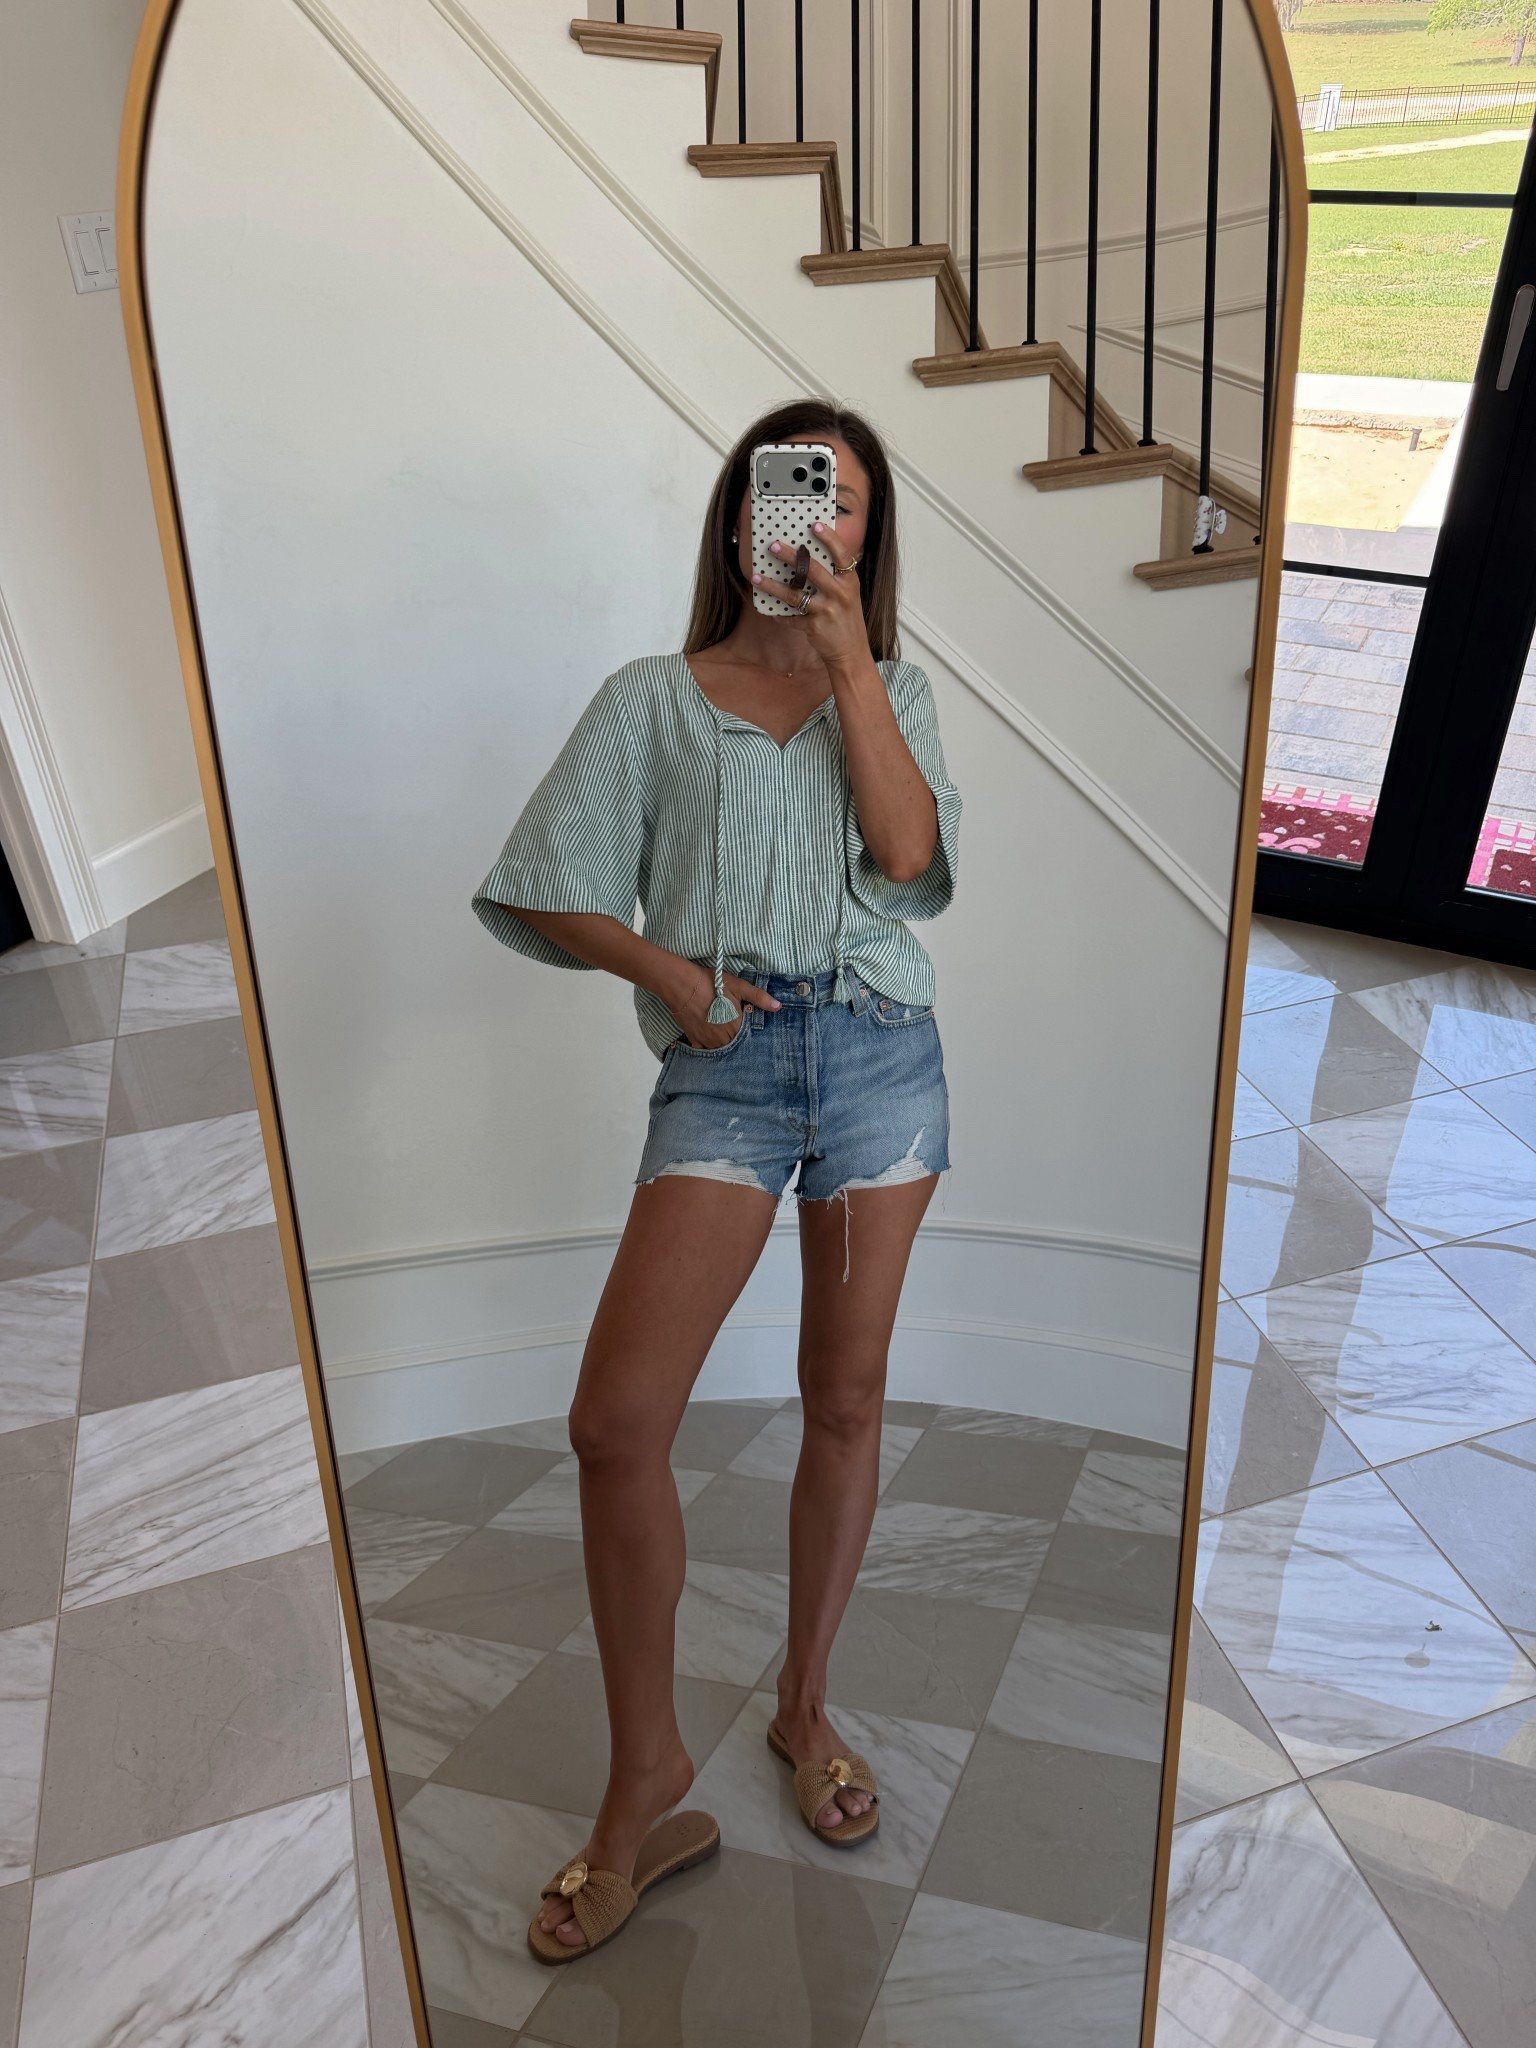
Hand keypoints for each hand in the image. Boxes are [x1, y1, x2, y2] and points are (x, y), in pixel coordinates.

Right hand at [663, 964, 781, 1048]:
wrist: (682, 985)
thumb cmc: (711, 984)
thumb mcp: (739, 986)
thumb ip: (759, 998)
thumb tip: (778, 1007)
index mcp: (736, 1027)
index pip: (748, 1037)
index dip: (749, 1033)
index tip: (748, 1027)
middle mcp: (723, 1038)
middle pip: (735, 1044)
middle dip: (737, 1038)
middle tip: (734, 1027)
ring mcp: (707, 1040)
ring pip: (720, 1048)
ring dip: (724, 1043)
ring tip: (723, 1032)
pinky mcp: (694, 1038)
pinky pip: (704, 1049)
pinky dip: (707, 1045)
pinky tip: (709, 1036)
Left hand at [753, 520, 870, 675]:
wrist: (851, 653)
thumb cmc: (846, 620)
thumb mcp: (847, 595)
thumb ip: (834, 579)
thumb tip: (807, 560)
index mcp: (849, 582)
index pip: (841, 554)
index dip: (829, 538)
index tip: (814, 525)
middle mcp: (840, 593)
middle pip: (812, 569)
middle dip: (790, 556)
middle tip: (773, 546)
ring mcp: (827, 610)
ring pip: (794, 594)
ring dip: (772, 586)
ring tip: (756, 578)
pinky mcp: (814, 626)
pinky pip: (791, 618)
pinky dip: (780, 615)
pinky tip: (771, 611)